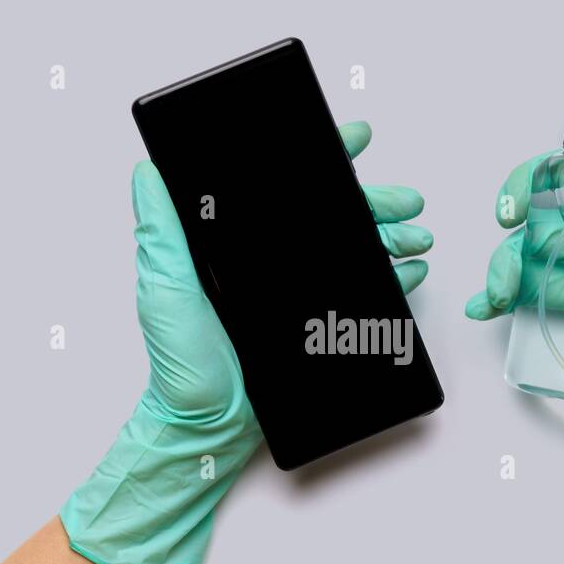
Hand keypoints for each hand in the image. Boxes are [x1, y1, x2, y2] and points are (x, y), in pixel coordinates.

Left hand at [61, 122, 431, 563]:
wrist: (208, 425)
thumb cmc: (180, 362)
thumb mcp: (164, 290)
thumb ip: (160, 233)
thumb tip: (147, 171)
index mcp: (238, 242)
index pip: (282, 187)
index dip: (320, 156)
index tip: (350, 137)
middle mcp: (271, 260)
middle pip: (331, 212)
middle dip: (374, 199)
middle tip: (404, 200)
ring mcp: (298, 290)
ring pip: (354, 248)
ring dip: (391, 236)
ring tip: (416, 237)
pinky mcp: (318, 323)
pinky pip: (363, 293)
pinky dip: (392, 279)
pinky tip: (409, 271)